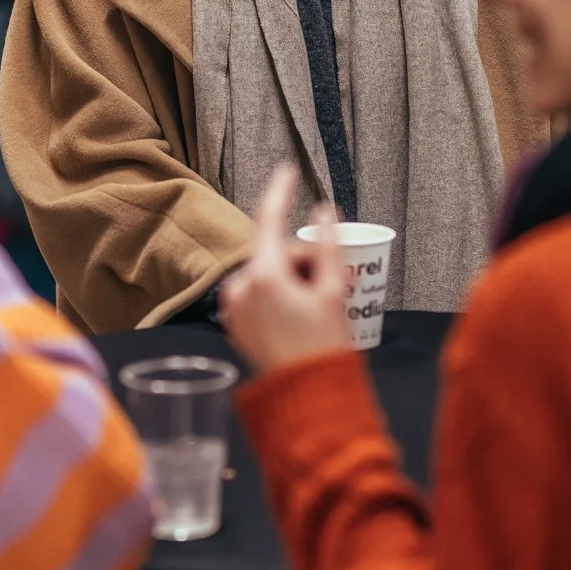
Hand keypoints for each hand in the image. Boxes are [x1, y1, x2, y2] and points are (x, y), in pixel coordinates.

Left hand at [219, 165, 350, 373]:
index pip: (269, 219)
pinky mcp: (234, 323)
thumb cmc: (322, 349)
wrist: (304, 400)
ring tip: (321, 303)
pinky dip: (279, 294)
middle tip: (336, 280)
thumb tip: (322, 210)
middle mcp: (241, 288)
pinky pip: (258, 294)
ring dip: (294, 278)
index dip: (280, 190)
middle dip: (305, 260)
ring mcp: (234, 307)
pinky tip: (301, 314)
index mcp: (264, 275)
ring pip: (268, 273)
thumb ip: (326, 246)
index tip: (288, 169)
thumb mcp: (333, 292)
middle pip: (275, 252)